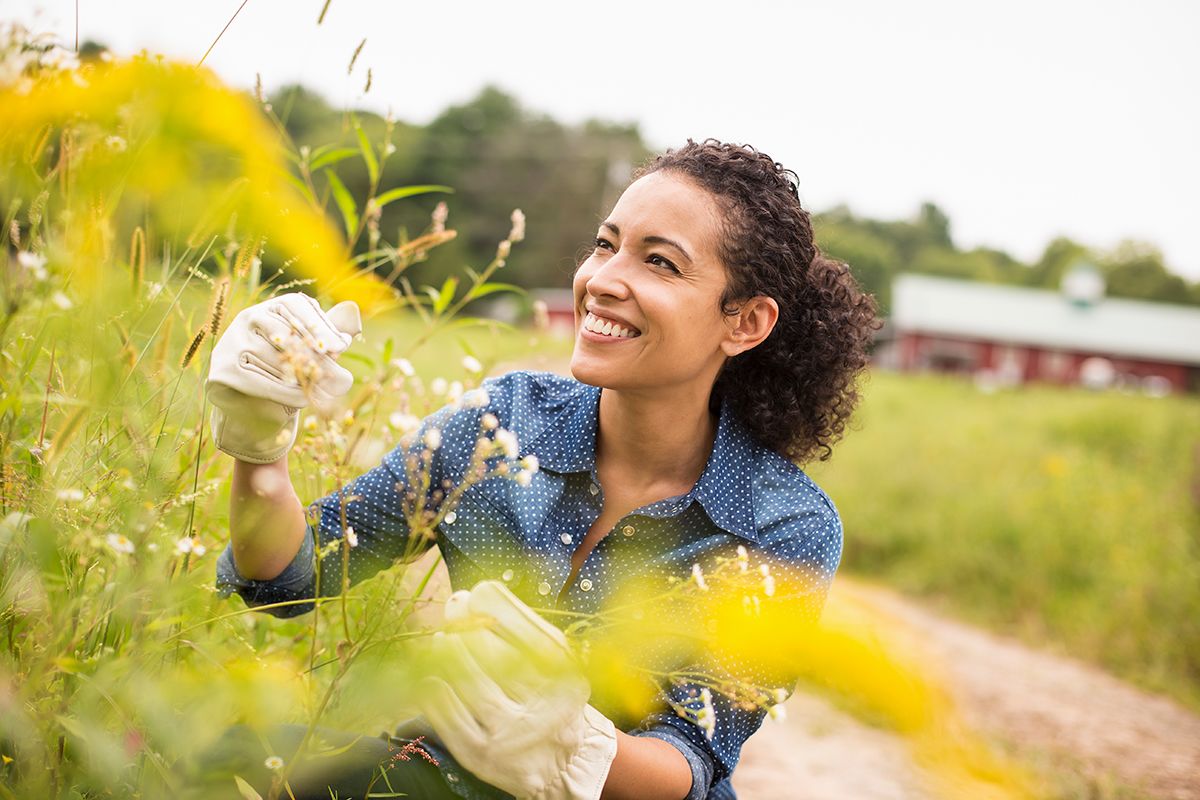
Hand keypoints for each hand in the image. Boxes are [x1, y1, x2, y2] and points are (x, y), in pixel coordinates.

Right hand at [205, 292, 361, 463]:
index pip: (295, 304)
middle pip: (287, 333)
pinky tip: (305, 400)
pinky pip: (261, 381)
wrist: (249, 401)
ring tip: (326, 390)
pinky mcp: (224, 370)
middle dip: (316, 357)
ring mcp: (232, 342)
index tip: (340, 347)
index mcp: (271, 307)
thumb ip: (328, 336)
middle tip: (340, 376)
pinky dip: (287, 393)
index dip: (319, 324)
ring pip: (276, 360)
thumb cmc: (286, 370)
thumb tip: (352, 318)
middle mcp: (248, 318)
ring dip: (304, 378)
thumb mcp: (310, 351)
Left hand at [418, 581, 617, 799]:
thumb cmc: (550, 695)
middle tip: (454, 613)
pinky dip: (436, 692)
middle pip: (495, 655)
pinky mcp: (482, 756)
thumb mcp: (554, 660)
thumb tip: (470, 595)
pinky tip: (433, 677)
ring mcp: (511, 736)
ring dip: (450, 655)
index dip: (494, 606)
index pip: (525, 631)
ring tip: (443, 640)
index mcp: (566, 678)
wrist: (559, 763)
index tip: (475, 593)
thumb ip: (519, 625)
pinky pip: (449, 718)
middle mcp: (543, 708)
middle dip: (468, 627)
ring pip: (469, 685)